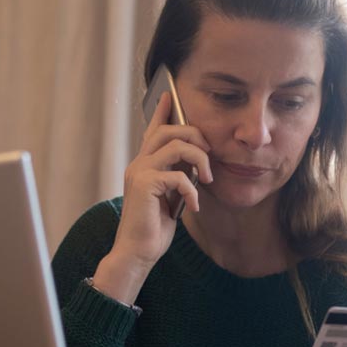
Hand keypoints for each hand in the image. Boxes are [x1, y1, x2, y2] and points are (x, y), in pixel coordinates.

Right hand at [112, 91, 213, 269]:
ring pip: (175, 145)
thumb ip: (176, 177)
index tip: (170, 94)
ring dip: (199, 159)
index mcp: (143, 164)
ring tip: (207, 179)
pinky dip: (192, 190)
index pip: (152, 130)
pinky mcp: (145, 185)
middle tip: (209, 154)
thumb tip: (194, 164)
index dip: (162, 112)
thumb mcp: (169, 197)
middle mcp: (138, 164)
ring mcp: (139, 172)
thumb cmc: (153, 227)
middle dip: (195, 135)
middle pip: (167, 130)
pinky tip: (194, 206)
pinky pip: (177, 175)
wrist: (137, 252)